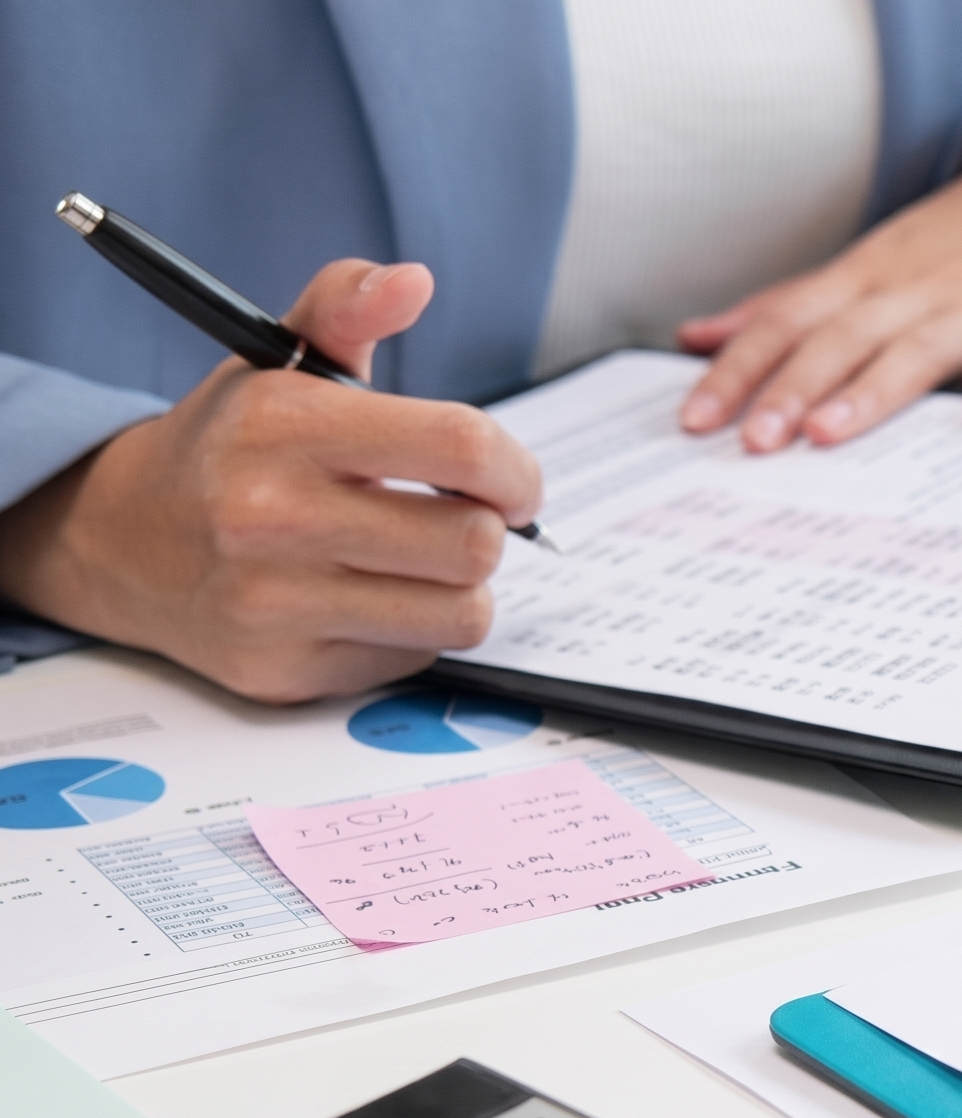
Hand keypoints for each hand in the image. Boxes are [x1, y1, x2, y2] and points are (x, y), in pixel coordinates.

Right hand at [0, 260, 541, 703]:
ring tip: (413, 559)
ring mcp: (272, 603)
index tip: (510, 481)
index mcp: (284, 425)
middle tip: (455, 517)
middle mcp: (270, 515)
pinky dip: (412, 631)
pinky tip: (365, 598)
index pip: (464, 447)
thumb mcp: (279, 360)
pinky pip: (415, 659)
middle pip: (475, 543)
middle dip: (484, 529)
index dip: (516, 470)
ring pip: (461, 612)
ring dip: (458, 587)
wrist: (123, 539)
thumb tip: (413, 281)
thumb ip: (348, 305)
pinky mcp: (282, 670)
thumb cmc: (231, 446)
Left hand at [676, 139, 961, 450]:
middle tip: (755, 442)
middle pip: (842, 339)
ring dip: (871, 391)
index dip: (738, 369)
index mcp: (862, 280)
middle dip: (793, 388)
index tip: (697, 419)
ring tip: (826, 433)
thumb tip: (695, 337)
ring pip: (916, 350)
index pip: (786, 322)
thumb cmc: (946, 253)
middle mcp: (912, 292)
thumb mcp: (860, 270)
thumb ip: (783, 309)